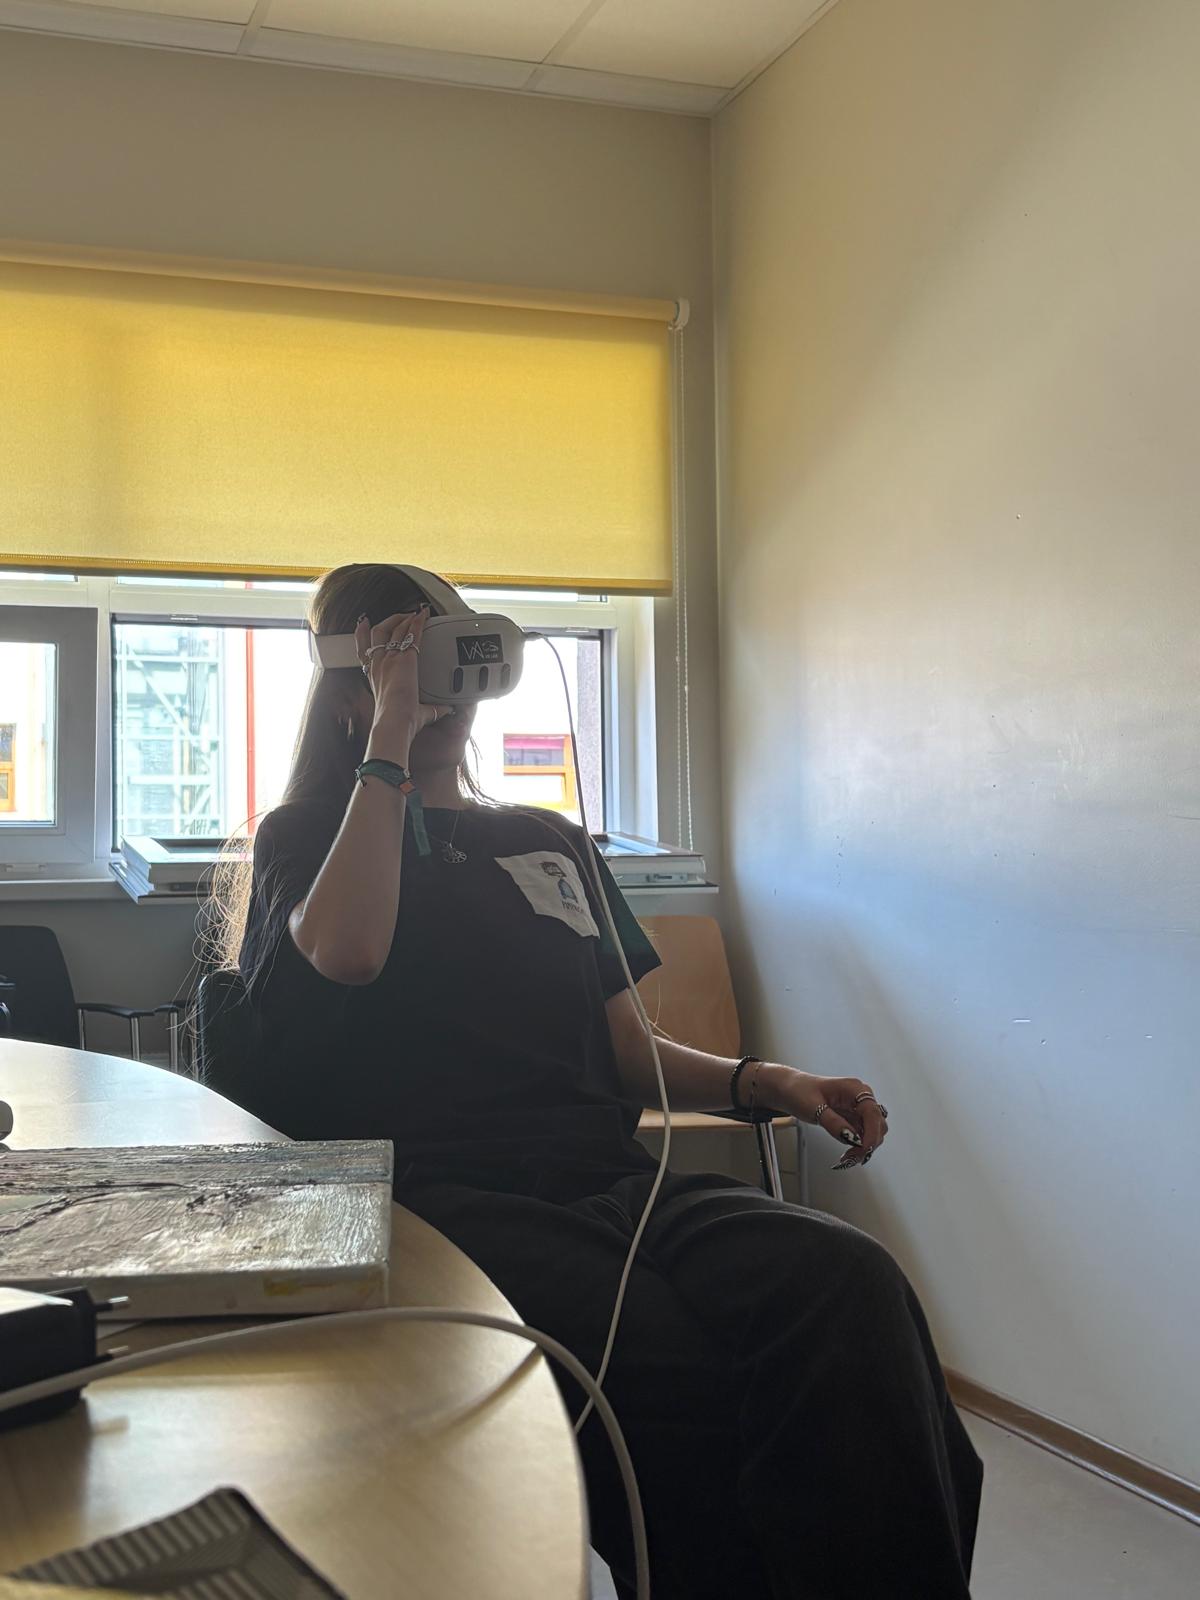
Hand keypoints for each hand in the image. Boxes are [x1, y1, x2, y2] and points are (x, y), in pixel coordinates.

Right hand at [356, 608, 449, 748]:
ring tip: (412, 615)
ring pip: (392, 628)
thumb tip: (447, 711)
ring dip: (402, 619)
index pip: (364, 651)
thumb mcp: (414, 712)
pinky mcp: (406, 658)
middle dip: (389, 621)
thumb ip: (432, 709)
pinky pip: (411, 633)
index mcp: (375, 676)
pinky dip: (418, 622)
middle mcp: (379, 664)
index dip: (362, 635)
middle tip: (399, 617)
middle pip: (378, 633)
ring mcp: (390, 659)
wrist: (395, 720)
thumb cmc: (400, 720)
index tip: (364, 624)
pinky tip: (424, 614)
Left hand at [758, 1065, 889, 1170]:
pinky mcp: (853, 1118)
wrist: (790, 1089)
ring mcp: (858, 1108)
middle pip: (878, 1124)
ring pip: (873, 1132)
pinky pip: (863, 1135)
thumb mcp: (813, 1107)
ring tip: (847, 1158)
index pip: (872, 1112)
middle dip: (868, 1143)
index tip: (864, 1149)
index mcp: (854, 1088)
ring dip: (864, 1147)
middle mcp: (860, 1098)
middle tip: (851, 1157)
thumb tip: (852, 1138)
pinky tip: (847, 1154)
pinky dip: (858, 1147)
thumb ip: (833, 1122)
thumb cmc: (799, 1091)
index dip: (872, 1132)